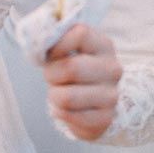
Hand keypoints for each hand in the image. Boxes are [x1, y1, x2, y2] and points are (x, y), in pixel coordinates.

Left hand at [43, 23, 121, 141]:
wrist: (91, 101)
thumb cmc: (74, 69)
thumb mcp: (69, 50)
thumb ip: (57, 40)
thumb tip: (41, 40)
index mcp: (104, 45)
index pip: (81, 33)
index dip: (58, 43)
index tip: (51, 53)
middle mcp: (112, 69)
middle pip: (71, 68)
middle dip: (52, 74)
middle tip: (52, 76)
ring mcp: (111, 96)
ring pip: (67, 97)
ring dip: (54, 95)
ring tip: (59, 92)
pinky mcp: (105, 118)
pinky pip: (69, 116)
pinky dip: (59, 112)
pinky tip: (64, 108)